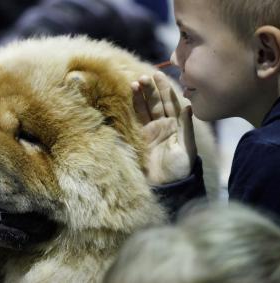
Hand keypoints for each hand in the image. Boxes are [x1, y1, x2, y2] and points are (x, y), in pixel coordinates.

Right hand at [132, 71, 196, 185]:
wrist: (167, 183)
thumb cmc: (181, 167)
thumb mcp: (187, 147)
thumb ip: (186, 127)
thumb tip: (189, 107)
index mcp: (177, 124)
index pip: (171, 102)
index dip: (165, 89)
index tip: (159, 75)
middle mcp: (164, 124)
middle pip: (156, 102)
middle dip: (151, 89)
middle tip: (145, 77)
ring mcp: (151, 129)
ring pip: (145, 108)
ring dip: (141, 96)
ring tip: (135, 83)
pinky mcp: (141, 136)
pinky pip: (136, 119)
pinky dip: (133, 108)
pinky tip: (131, 97)